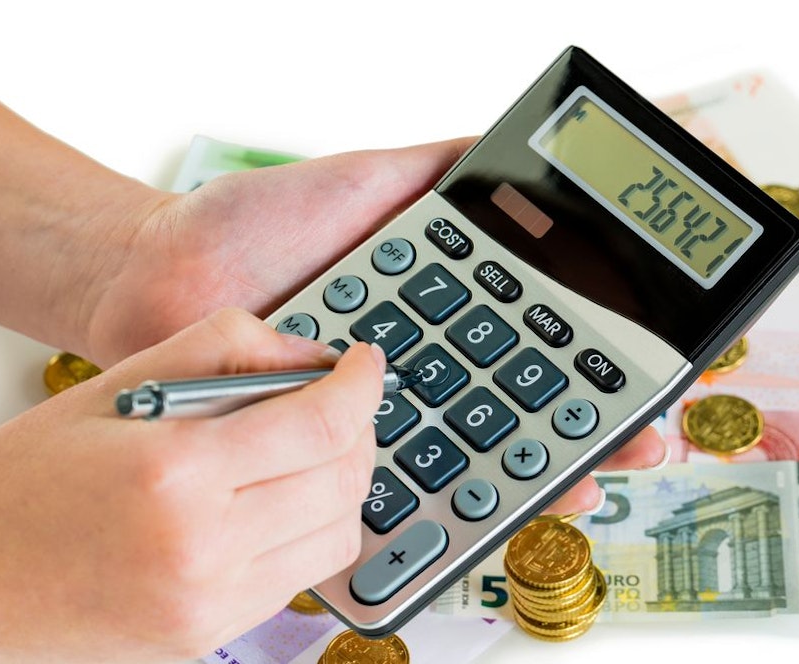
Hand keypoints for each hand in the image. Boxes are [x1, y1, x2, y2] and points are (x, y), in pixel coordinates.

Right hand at [0, 308, 384, 661]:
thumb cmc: (27, 481)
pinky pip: (299, 576)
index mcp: (175, 473)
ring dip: (343, 482)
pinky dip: (310, 528)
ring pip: (338, 534)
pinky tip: (279, 499)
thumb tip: (311, 358)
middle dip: (361, 428)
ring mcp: (210, 605)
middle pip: (343, 480)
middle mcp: (203, 549)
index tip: (365, 364)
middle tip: (342, 399)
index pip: (320, 424)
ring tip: (311, 448)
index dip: (361, 385)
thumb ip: (222, 349)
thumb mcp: (117, 384)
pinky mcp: (209, 637)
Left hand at [81, 134, 666, 517]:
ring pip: (465, 459)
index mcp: (434, 314)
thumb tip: (512, 155)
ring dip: (526, 480)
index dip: (590, 368)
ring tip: (573, 484)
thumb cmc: (254, 228)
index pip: (530, 347)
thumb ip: (436, 172)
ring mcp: (372, 421)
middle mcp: (415, 373)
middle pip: (515, 412)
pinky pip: (385, 490)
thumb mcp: (360, 182)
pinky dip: (433, 510)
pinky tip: (472, 512)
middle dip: (583, 432)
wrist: (154, 275)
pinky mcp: (323, 461)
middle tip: (636, 442)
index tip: (644, 381)